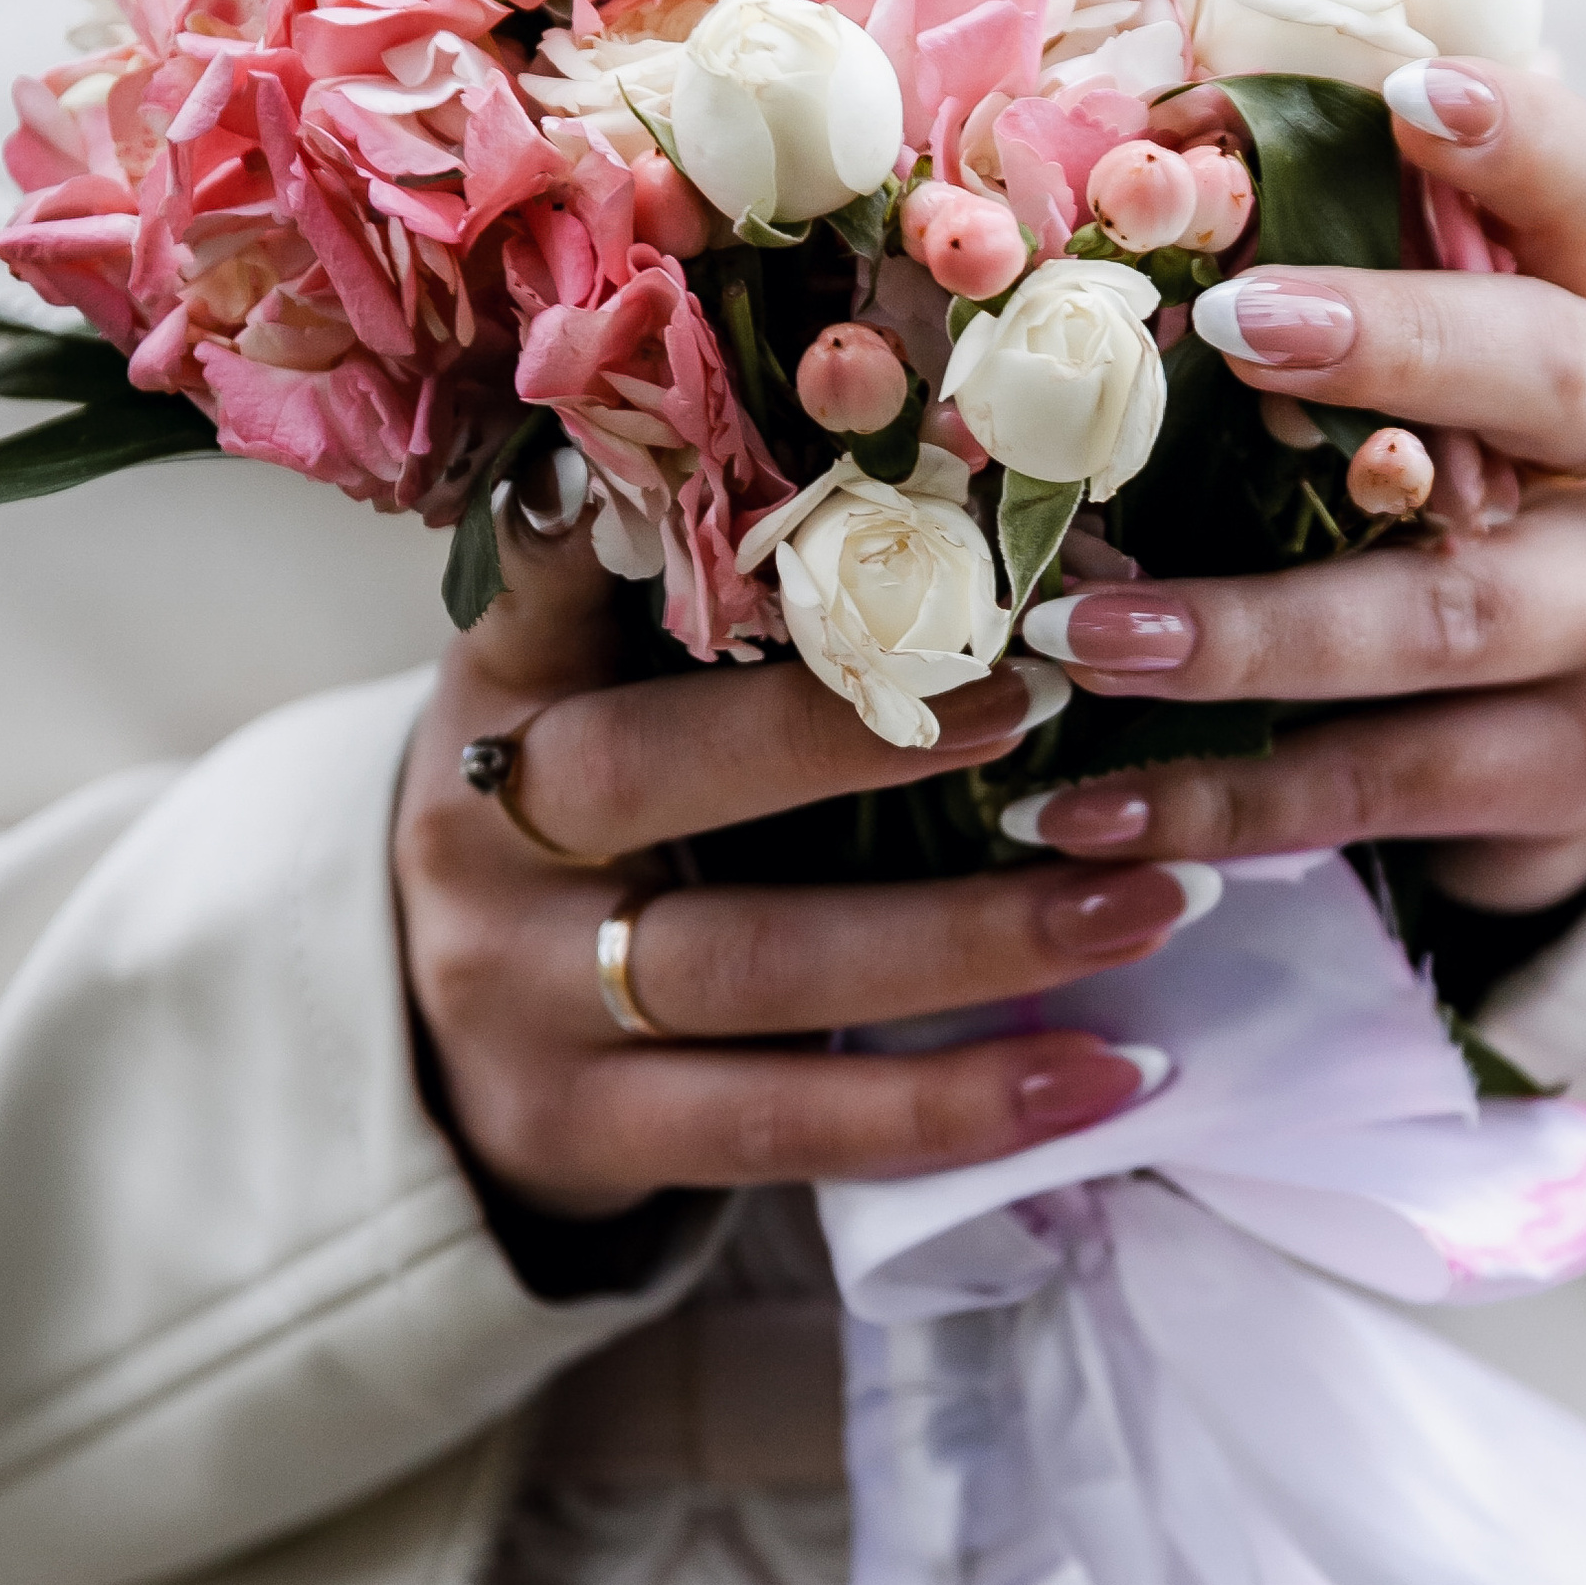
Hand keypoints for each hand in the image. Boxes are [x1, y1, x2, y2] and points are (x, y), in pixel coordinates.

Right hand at [396, 508, 1202, 1217]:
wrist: (438, 1060)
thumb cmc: (589, 829)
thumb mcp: (596, 698)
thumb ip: (714, 610)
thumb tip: (974, 497)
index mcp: (498, 684)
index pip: (546, 573)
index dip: (624, 518)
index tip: (767, 454)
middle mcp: (480, 830)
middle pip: (650, 767)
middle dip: (847, 734)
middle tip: (1036, 701)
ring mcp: (518, 994)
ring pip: (752, 964)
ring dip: (969, 939)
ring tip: (1147, 902)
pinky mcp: (584, 1131)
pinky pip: (787, 1124)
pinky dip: (954, 1107)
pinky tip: (1103, 1075)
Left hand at [1017, 60, 1585, 912]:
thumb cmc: (1463, 517)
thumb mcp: (1442, 397)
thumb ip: (1337, 295)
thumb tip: (1109, 169)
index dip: (1512, 139)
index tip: (1404, 96)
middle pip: (1538, 380)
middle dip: (1389, 347)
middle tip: (1228, 325)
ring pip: (1442, 617)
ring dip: (1246, 630)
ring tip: (1078, 634)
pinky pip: (1384, 780)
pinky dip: (1225, 796)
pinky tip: (1086, 810)